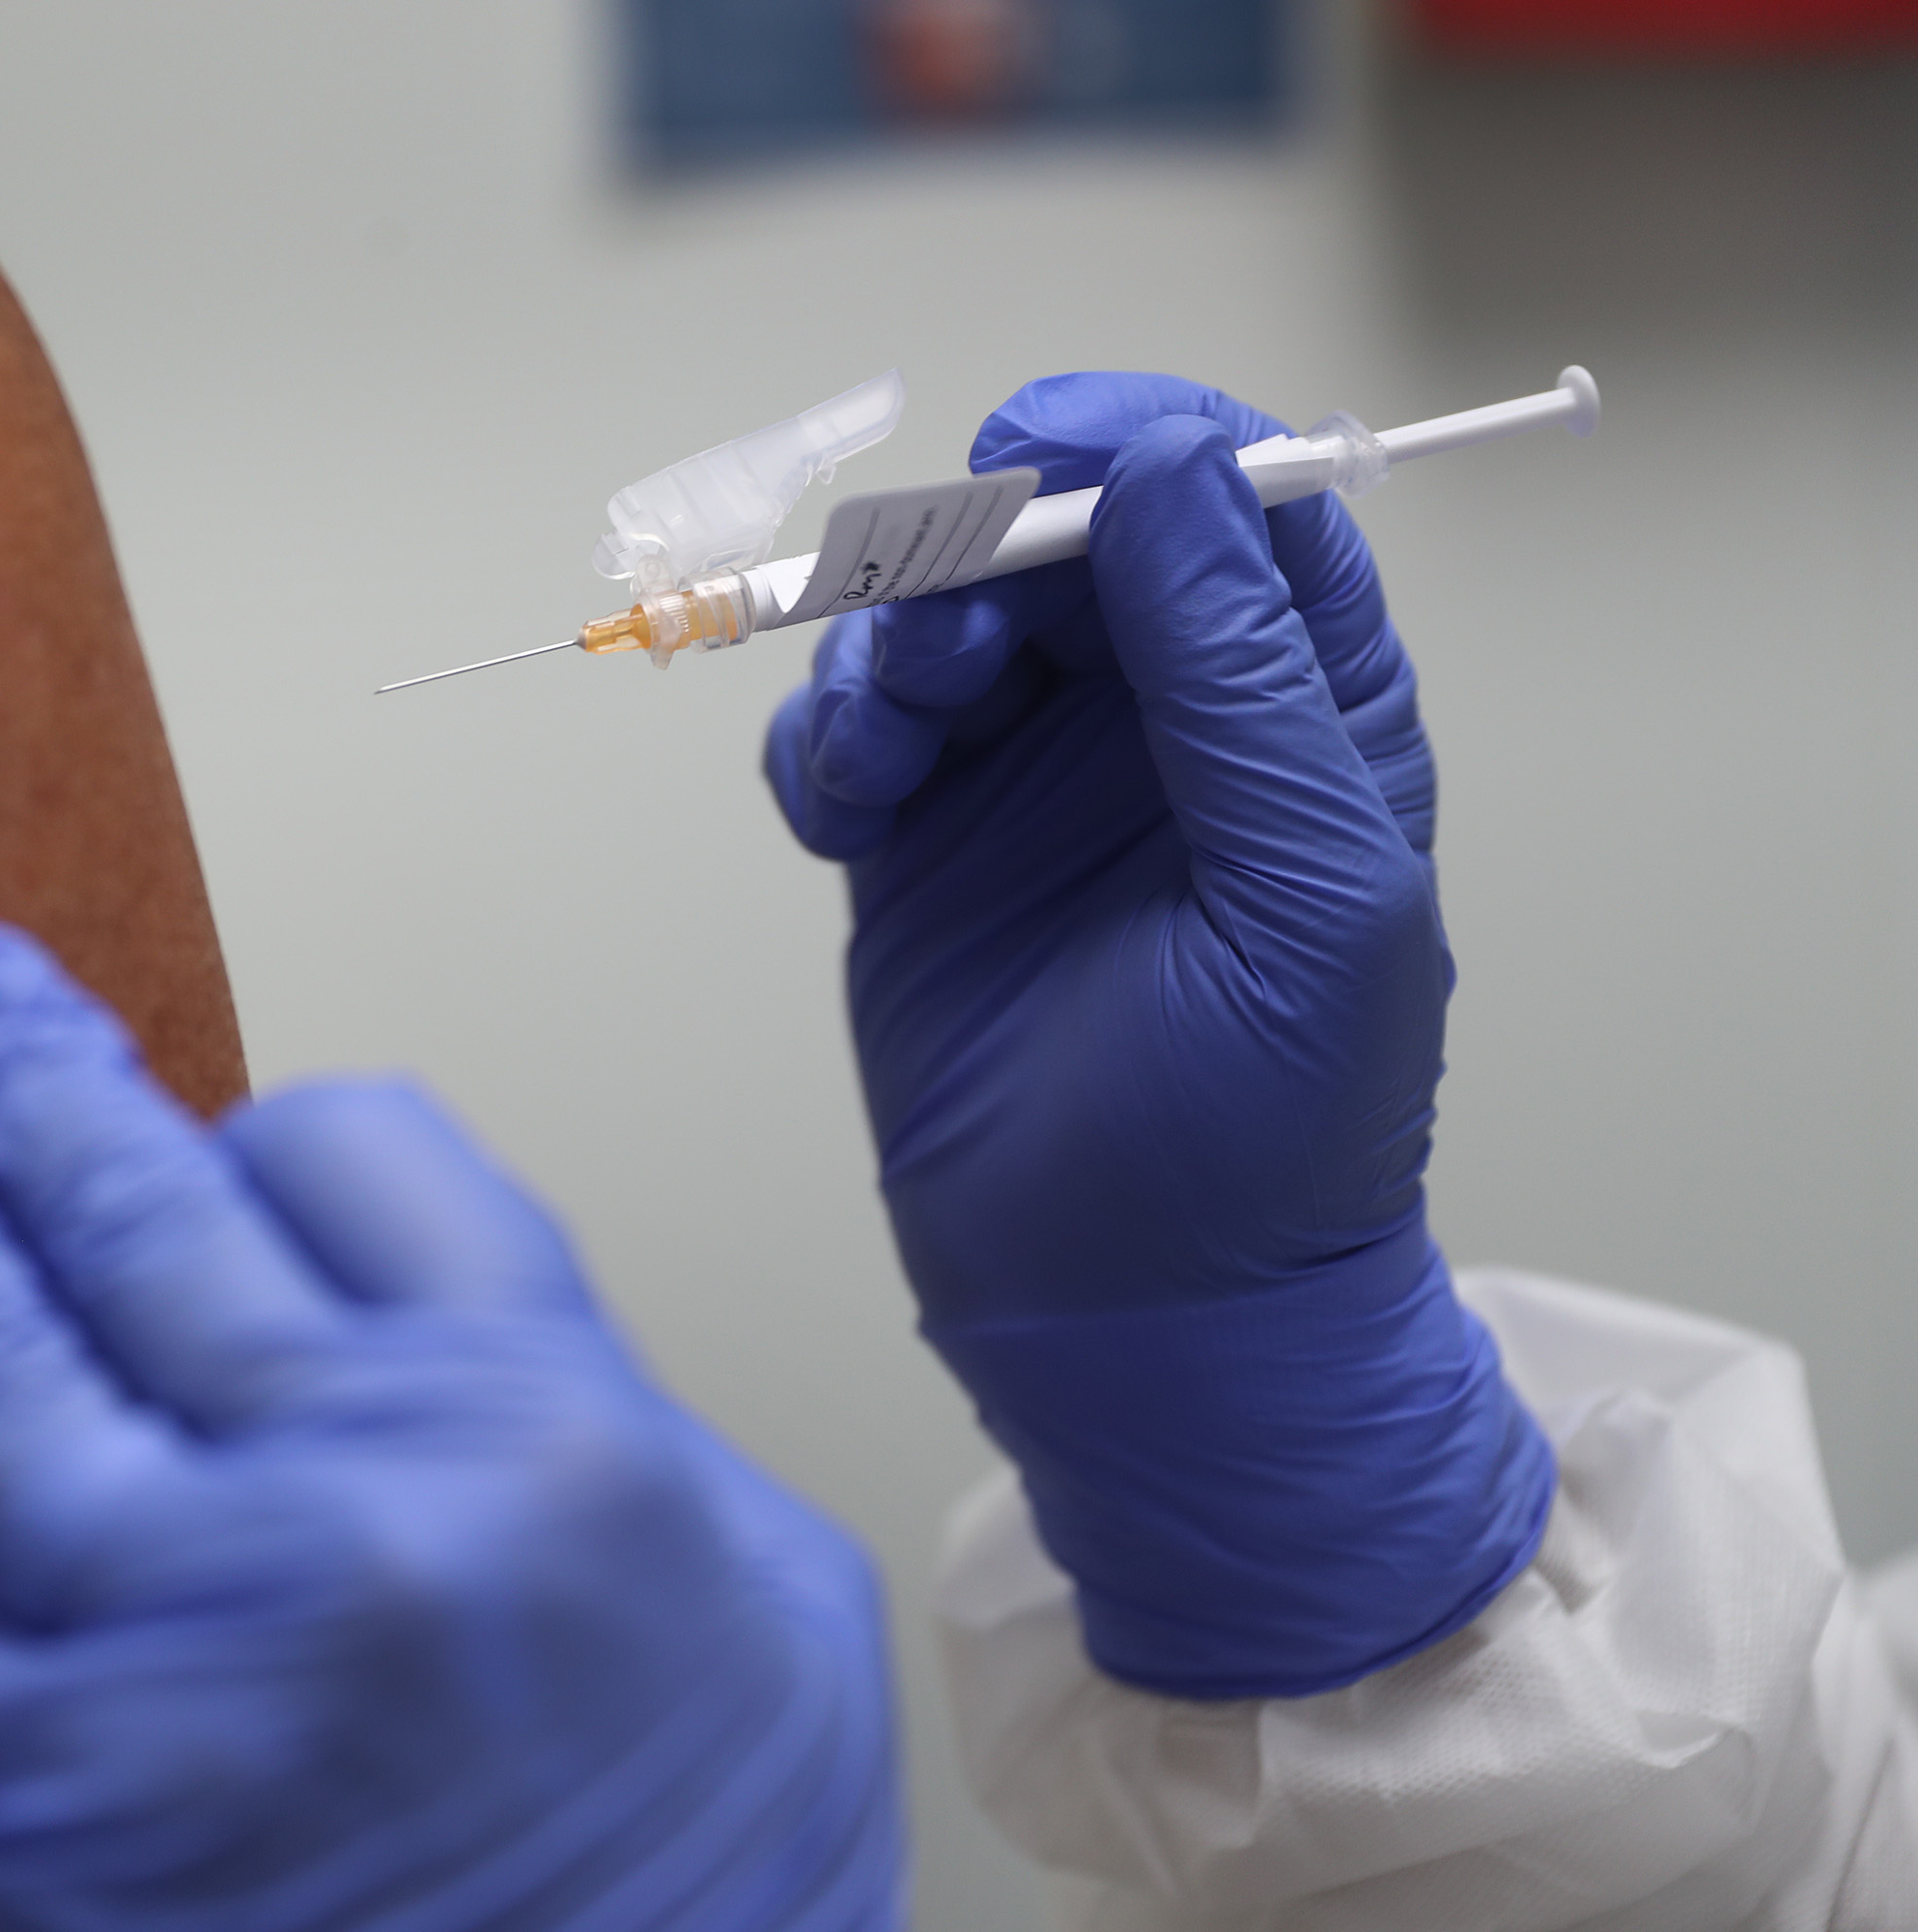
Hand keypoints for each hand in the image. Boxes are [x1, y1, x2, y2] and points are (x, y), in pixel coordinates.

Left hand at [0, 919, 901, 1930]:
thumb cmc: (693, 1885)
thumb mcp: (764, 1595)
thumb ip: (592, 1396)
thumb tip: (405, 1277)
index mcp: (551, 1431)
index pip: (353, 1151)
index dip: (266, 1120)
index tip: (220, 1129)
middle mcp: (357, 1504)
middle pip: (137, 1209)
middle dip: (18, 1074)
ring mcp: (172, 1641)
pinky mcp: (26, 1788)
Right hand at [765, 374, 1551, 1698]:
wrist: (1139, 1327)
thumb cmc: (1270, 1137)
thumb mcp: (1309, 895)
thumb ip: (1247, 677)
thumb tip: (1180, 471)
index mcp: (1295, 707)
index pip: (1228, 499)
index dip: (1137, 445)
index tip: (1042, 448)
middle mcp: (1159, 720)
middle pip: (1050, 536)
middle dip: (975, 554)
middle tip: (940, 641)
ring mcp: (1026, 782)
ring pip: (929, 618)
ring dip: (886, 647)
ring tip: (892, 754)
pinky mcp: (918, 852)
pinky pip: (844, 732)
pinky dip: (823, 742)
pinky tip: (846, 814)